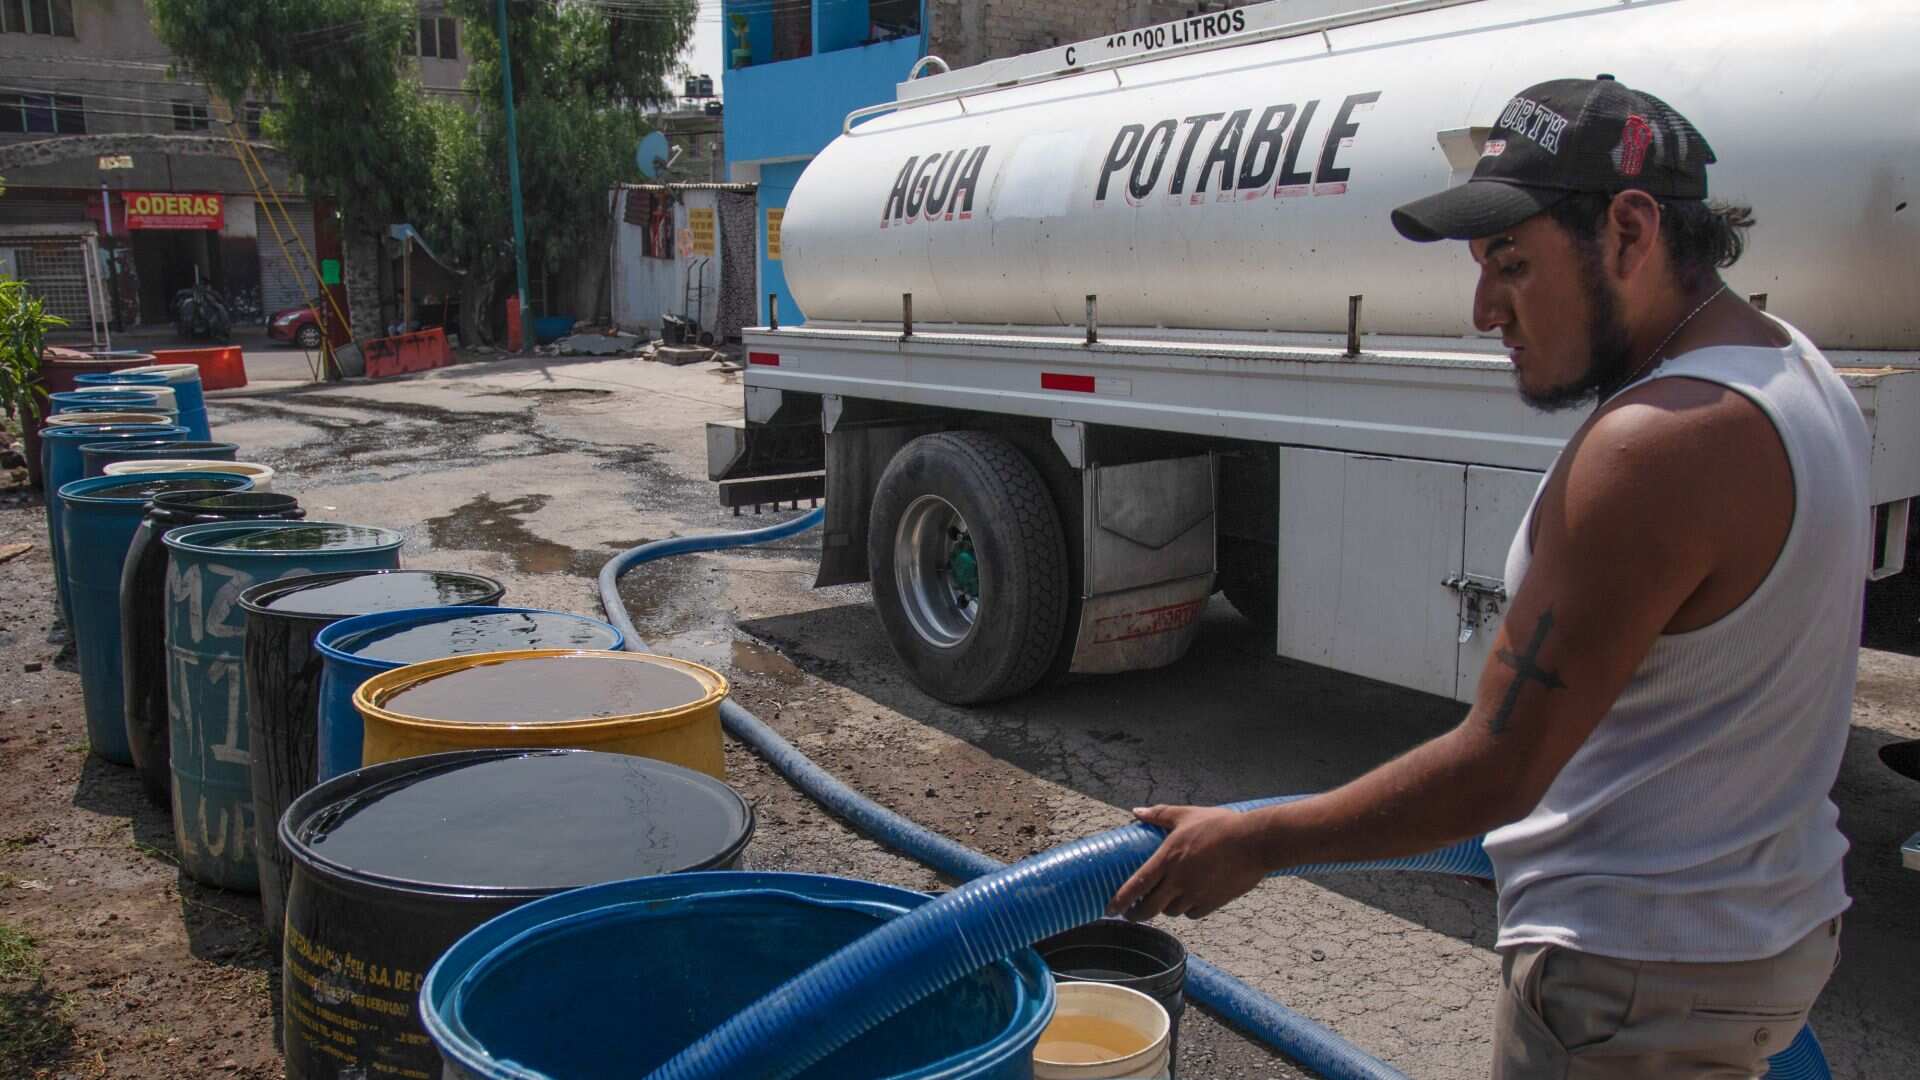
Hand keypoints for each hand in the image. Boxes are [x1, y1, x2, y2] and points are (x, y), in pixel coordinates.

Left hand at [1106, 805, 1270, 920]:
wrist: (1255, 842)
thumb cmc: (1221, 825)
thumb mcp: (1187, 815)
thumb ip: (1160, 815)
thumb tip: (1137, 812)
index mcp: (1168, 858)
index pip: (1136, 885)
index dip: (1119, 901)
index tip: (1109, 910)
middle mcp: (1178, 880)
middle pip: (1149, 908)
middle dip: (1137, 914)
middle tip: (1132, 913)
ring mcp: (1196, 893)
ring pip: (1171, 912)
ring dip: (1163, 909)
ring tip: (1163, 901)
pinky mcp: (1212, 902)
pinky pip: (1192, 913)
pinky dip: (1186, 909)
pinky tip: (1187, 900)